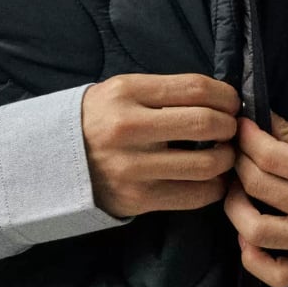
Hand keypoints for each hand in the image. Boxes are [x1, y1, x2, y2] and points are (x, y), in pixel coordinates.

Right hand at [81, 73, 240, 217]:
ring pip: (206, 164)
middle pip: (206, 123)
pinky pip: (194, 195)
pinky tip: (212, 179)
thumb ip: (166, 91)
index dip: (226, 96)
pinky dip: (214, 187)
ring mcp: (132, 166)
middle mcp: (128, 128)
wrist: (55, 161)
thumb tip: (222, 99)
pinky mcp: (138, 198)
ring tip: (223, 154)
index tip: (232, 103)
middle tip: (230, 129)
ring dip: (226, 158)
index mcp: (127, 93)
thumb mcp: (123, 91)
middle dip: (230, 126)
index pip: (196, 88)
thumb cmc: (102, 120)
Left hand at [223, 110, 287, 286]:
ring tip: (238, 193)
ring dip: (235, 209)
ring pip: (256, 231)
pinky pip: (276, 274)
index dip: (247, 139)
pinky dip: (253, 259)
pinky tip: (248, 238)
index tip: (242, 130)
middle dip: (239, 165)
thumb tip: (258, 121)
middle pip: (258, 186)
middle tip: (238, 156)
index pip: (270, 156)